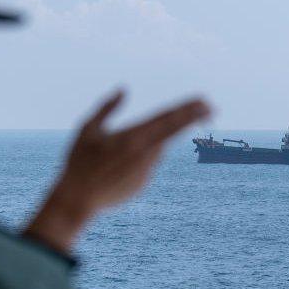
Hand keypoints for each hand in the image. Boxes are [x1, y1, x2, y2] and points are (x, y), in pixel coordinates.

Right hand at [25, 91, 210, 251]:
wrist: (77, 199)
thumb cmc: (78, 160)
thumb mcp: (88, 129)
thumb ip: (107, 108)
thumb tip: (124, 89)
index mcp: (133, 135)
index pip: (167, 118)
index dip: (188, 109)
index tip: (203, 101)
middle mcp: (145, 153)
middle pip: (175, 131)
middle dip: (194, 118)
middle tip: (211, 109)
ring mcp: (147, 170)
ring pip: (154, 150)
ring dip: (143, 147)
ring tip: (114, 157)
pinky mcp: (144, 184)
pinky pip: (144, 167)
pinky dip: (133, 164)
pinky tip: (111, 172)